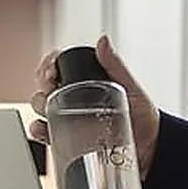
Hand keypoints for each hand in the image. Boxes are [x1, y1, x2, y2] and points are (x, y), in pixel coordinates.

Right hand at [29, 36, 159, 175]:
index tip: (51, 73)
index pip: (58, 64)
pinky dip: (37, 130)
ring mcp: (68, 117)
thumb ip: (114, 65)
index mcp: (85, 80)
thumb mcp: (129, 86)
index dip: (47, 64)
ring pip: (40, 107)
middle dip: (42, 87)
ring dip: (39, 107)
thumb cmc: (143, 115)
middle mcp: (73, 97)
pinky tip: (43, 131)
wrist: (150, 148)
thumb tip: (103, 41)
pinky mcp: (67, 139)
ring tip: (49, 112)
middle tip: (51, 92)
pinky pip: (44, 132)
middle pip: (44, 85)